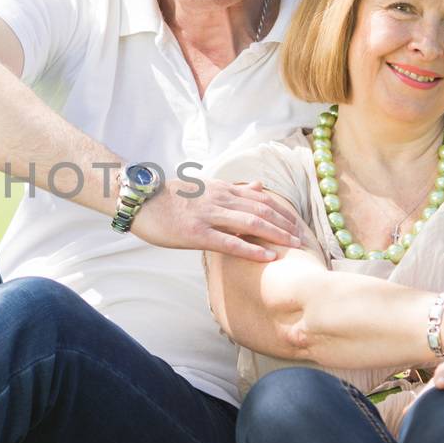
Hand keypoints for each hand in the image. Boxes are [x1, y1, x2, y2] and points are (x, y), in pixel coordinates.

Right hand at [131, 179, 305, 260]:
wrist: (139, 202)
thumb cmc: (169, 198)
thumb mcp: (204, 187)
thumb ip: (233, 188)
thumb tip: (259, 185)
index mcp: (221, 189)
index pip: (260, 197)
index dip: (282, 210)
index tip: (297, 222)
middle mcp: (219, 199)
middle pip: (262, 209)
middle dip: (286, 223)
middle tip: (303, 237)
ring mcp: (208, 216)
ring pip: (251, 222)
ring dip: (277, 234)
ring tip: (295, 245)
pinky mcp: (196, 233)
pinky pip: (230, 241)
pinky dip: (252, 249)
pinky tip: (268, 257)